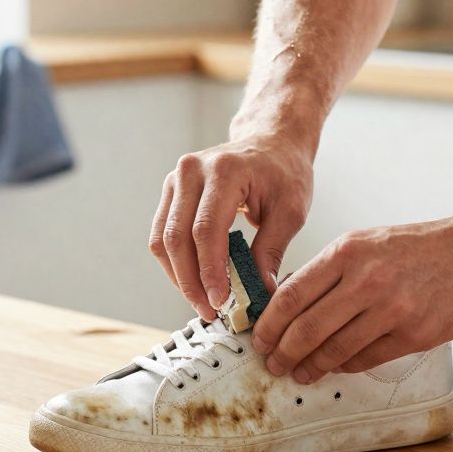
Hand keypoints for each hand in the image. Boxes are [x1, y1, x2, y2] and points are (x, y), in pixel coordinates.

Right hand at [149, 128, 314, 320]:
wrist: (271, 141)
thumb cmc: (283, 171)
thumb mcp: (290, 211)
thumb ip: (271, 251)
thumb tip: (258, 293)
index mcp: (224, 171)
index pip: (206, 230)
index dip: (209, 271)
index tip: (220, 300)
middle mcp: (192, 171)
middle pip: (177, 237)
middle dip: (190, 281)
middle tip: (209, 310)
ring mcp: (176, 179)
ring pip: (162, 239)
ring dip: (179, 276)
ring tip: (201, 301)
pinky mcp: (171, 191)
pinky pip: (162, 234)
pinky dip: (175, 262)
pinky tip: (194, 280)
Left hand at [251, 214, 452, 381]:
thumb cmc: (419, 246)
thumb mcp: (367, 242)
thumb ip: (329, 270)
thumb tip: (288, 303)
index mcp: (347, 252)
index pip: (292, 295)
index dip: (269, 323)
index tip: (258, 339)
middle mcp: (366, 280)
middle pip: (307, 328)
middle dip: (283, 352)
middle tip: (273, 364)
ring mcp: (392, 309)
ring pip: (335, 350)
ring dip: (311, 367)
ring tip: (299, 373)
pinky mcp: (414, 334)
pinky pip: (367, 359)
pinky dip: (345, 367)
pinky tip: (335, 368)